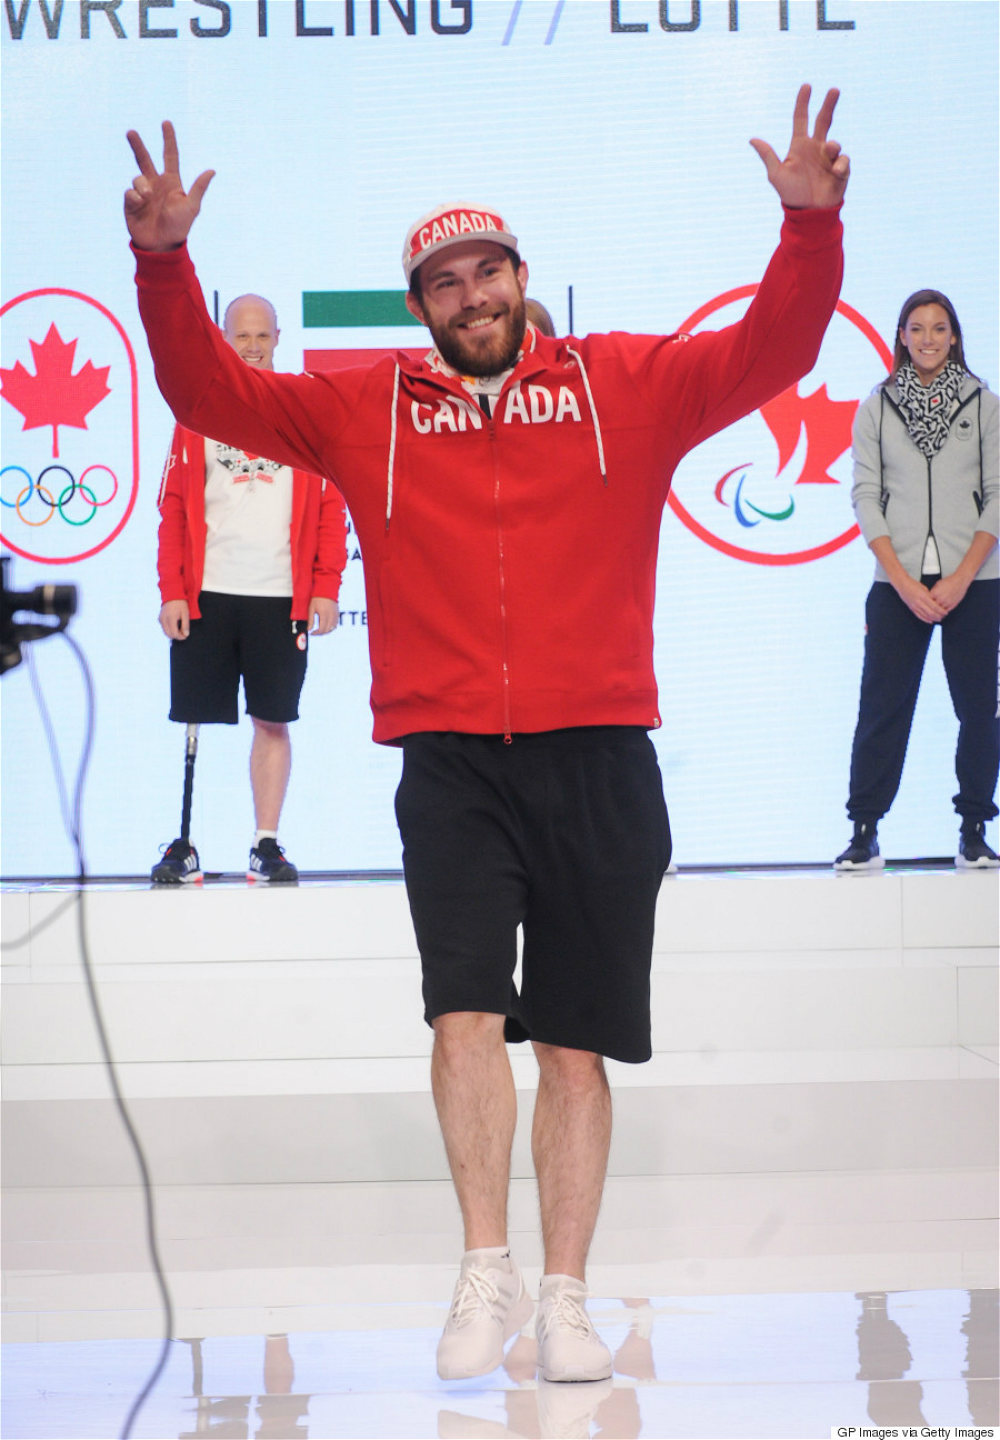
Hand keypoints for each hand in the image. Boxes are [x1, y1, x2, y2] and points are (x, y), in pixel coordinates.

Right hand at [124, 121, 213, 251]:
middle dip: (138, 145)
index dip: (169, 140)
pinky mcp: (131, 202)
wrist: (161, 246)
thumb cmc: (179, 228)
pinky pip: (130, 192)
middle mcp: (156, 184)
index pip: (170, 156)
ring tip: (147, 199)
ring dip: (142, 186)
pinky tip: (140, 205)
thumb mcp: (191, 207)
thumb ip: (199, 188)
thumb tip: (212, 170)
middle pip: (145, 159)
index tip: (166, 123)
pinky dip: (135, 197)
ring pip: (137, 177)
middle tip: (131, 132)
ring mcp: (142, 192)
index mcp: (172, 183)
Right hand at [159, 599, 189, 638]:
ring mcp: (160, 619)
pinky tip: (175, 626)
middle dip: (177, 636)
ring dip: (173, 634)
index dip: (180, 637)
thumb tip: (186, 635)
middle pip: (169, 635)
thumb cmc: (181, 604)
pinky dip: (169, 630)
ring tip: (180, 630)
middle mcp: (163, 620)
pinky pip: (164, 628)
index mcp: (170, 618)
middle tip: (183, 633)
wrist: (172, 595)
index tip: (186, 635)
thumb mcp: (185, 614)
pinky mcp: (159, 619)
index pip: (174, 633)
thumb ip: (185, 625)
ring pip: (165, 632)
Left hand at [309, 598, 338, 634]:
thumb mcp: (311, 609)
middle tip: (315, 632)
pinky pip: (336, 624)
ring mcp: (335, 615)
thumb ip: (311, 620)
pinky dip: (331, 627)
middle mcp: (331, 616)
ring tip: (321, 630)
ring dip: (326, 631)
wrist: (326, 590)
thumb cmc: (317, 598)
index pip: (321, 629)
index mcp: (324, 615)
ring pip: (332, 628)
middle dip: (321, 633)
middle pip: (327, 630)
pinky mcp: (338, 614)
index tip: (312, 632)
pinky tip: (326, 626)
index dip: (316, 633)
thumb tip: (309, 629)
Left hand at [750, 85, 849, 208]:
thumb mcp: (776, 174)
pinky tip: (835, 173)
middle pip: (823, 120)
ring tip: (829, 150)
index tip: (806, 86)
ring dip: (832, 144)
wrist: (808, 214)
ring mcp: (829, 158)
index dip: (803, 103)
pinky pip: (843, 160)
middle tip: (834, 89)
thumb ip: (768, 156)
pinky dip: (840, 164)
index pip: (801, 119)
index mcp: (799, 146)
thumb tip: (752, 139)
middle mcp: (815, 148)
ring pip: (834, 142)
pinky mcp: (841, 169)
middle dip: (829, 104)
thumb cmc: (790, 194)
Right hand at [894, 575, 946, 624]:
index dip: (941, 611)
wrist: (902, 585)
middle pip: (931, 612)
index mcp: (923, 596)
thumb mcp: (924, 588)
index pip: (934, 606)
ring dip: (933, 618)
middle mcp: (919, 602)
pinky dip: (925, 619)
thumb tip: (935, 601)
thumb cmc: (912, 585)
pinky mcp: (912, 608)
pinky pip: (919, 616)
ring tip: (938, 619)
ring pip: (925, 616)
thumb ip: (930, 595)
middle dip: (938, 616)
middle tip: (943, 616)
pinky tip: (930, 621)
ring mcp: (914, 606)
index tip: (945, 612)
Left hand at [929, 571, 971, 613]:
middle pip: (932, 608)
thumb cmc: (949, 581)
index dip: (926, 603)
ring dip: (936, 614)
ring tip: (934, 615)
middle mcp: (941, 599)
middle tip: (928, 612)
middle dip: (930, 610)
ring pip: (939, 612)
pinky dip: (943, 613)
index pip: (927, 601)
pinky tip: (941, 613)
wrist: (960, 581)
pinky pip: (946, 611)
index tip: (925, 605)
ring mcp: (947, 602)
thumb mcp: (937, 584)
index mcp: (935, 593)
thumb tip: (929, 596)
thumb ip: (932, 591)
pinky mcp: (952, 605)